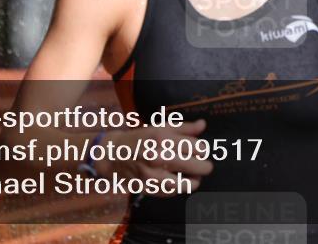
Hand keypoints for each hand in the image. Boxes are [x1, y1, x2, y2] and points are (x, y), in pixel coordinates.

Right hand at [95, 119, 212, 195]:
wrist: (114, 154)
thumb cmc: (141, 139)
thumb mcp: (161, 127)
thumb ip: (184, 127)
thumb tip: (202, 125)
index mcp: (163, 139)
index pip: (199, 148)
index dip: (203, 149)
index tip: (199, 150)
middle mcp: (159, 157)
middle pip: (199, 167)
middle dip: (204, 166)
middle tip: (201, 164)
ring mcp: (153, 176)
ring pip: (189, 185)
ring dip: (193, 180)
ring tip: (191, 175)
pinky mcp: (149, 189)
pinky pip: (174, 193)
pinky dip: (178, 187)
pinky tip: (174, 179)